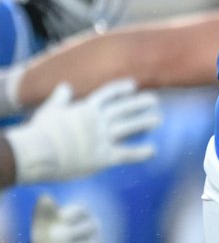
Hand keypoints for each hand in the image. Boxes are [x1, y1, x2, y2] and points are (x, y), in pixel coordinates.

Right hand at [6, 79, 160, 183]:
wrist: (36, 153)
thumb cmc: (39, 132)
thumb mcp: (49, 110)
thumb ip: (60, 98)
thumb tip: (65, 86)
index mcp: (85, 108)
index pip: (108, 94)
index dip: (122, 89)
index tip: (133, 85)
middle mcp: (98, 120)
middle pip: (124, 108)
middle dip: (140, 103)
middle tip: (154, 100)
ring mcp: (102, 138)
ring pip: (130, 127)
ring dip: (145, 122)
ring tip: (157, 119)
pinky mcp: (103, 157)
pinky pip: (127, 153)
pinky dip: (141, 152)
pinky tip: (153, 151)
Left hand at [29, 195, 100, 242]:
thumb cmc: (47, 237)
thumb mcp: (43, 225)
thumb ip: (44, 212)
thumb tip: (45, 197)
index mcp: (82, 215)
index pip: (81, 210)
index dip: (73, 212)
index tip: (60, 217)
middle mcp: (93, 228)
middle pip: (85, 229)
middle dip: (67, 233)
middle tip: (50, 237)